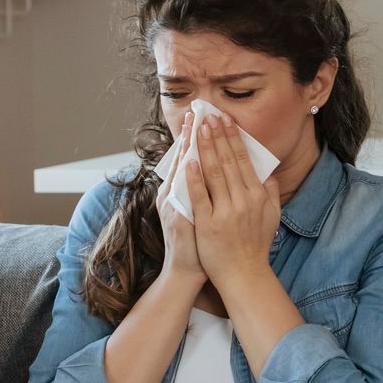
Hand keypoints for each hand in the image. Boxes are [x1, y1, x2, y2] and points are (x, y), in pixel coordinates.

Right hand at [155, 113, 203, 289]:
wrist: (187, 271)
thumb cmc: (197, 243)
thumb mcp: (196, 212)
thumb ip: (202, 190)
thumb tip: (212, 168)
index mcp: (176, 192)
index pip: (187, 158)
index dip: (192, 137)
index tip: (198, 116)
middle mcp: (170, 195)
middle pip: (183, 159)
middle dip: (192, 135)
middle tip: (197, 112)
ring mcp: (172, 206)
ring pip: (181, 171)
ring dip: (188, 148)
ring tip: (194, 126)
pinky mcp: (176, 218)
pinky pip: (182, 194)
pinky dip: (186, 178)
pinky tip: (190, 161)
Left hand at [186, 112, 280, 292]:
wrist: (244, 274)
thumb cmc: (256, 246)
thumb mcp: (272, 217)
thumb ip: (271, 193)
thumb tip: (267, 172)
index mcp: (257, 196)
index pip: (243, 160)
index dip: (233, 138)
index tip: (225, 120)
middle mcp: (243, 201)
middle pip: (227, 161)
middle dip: (217, 136)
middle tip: (209, 116)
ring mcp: (225, 212)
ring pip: (213, 174)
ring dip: (205, 149)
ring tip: (199, 129)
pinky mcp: (208, 225)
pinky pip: (200, 197)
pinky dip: (193, 179)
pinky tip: (188, 161)